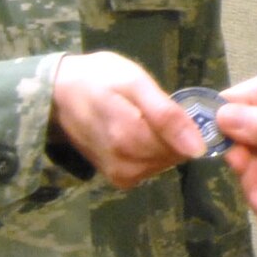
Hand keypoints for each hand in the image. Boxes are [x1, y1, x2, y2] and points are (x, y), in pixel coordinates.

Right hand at [49, 51, 204, 188]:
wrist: (59, 93)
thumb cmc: (99, 78)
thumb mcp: (134, 82)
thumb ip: (166, 115)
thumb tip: (198, 149)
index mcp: (129, 138)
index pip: (184, 145)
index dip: (188, 125)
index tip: (177, 106)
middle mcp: (125, 164)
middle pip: (174, 155)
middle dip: (174, 133)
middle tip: (155, 107)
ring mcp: (120, 175)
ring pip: (163, 162)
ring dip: (163, 142)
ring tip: (143, 117)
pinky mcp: (117, 178)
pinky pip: (149, 168)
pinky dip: (151, 151)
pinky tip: (139, 133)